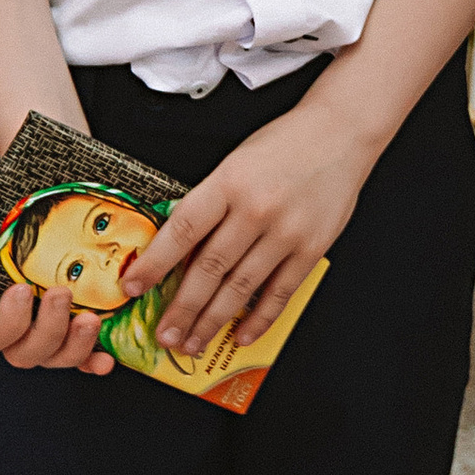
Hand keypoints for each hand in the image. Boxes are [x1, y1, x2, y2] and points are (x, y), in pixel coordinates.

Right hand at [0, 169, 114, 375]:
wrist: (47, 180)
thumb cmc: (1, 196)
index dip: (5, 323)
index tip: (20, 290)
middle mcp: (18, 320)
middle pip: (23, 353)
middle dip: (45, 332)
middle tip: (60, 292)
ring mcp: (50, 323)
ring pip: (55, 357)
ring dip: (73, 349)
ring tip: (90, 319)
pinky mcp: (80, 318)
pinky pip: (84, 354)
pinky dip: (93, 361)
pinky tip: (105, 359)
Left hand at [122, 102, 371, 356]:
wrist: (340, 131)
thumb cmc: (285, 145)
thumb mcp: (235, 164)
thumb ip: (210, 204)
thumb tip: (180, 252)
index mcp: (228, 182)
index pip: (182, 230)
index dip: (155, 263)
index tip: (134, 287)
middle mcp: (255, 208)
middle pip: (209, 267)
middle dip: (182, 308)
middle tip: (165, 335)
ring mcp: (286, 230)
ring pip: (240, 286)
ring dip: (213, 320)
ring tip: (193, 342)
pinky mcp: (312, 247)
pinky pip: (280, 291)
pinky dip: (259, 317)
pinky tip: (241, 334)